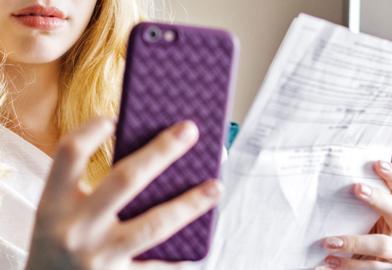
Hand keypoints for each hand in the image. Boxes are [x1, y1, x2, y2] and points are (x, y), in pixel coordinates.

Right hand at [26, 118, 221, 269]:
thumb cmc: (56, 246)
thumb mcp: (57, 215)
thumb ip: (89, 189)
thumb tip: (149, 158)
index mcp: (53, 205)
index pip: (70, 153)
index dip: (92, 129)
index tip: (115, 118)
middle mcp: (74, 229)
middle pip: (126, 179)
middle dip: (163, 151)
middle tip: (190, 130)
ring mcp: (97, 258)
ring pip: (154, 224)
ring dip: (190, 203)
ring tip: (215, 187)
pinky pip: (157, 266)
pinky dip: (180, 254)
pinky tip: (198, 239)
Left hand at [319, 161, 391, 268]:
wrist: (366, 259)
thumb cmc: (361, 227)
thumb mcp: (361, 213)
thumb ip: (354, 200)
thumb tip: (325, 178)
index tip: (378, 163)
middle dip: (377, 199)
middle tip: (356, 188)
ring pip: (382, 246)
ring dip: (354, 243)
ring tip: (329, 242)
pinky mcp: (387, 269)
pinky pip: (369, 267)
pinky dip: (346, 266)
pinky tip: (325, 263)